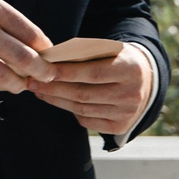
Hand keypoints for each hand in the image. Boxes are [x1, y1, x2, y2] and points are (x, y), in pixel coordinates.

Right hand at [0, 0, 54, 95]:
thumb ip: (10, 24)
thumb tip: (39, 48)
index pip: (32, 34)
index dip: (45, 50)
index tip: (49, 58)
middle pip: (24, 58)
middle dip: (42, 72)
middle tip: (47, 76)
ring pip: (6, 78)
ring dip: (18, 85)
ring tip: (20, 84)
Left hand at [29, 43, 156, 137]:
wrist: (147, 81)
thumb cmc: (119, 60)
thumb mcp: (110, 51)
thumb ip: (87, 56)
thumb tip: (51, 63)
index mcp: (130, 69)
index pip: (91, 73)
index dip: (65, 73)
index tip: (43, 69)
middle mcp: (130, 94)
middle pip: (83, 94)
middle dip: (53, 88)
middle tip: (31, 82)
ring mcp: (126, 113)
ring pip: (82, 109)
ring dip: (56, 100)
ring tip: (39, 91)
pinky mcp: (119, 127)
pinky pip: (87, 120)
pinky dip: (71, 110)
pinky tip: (58, 101)